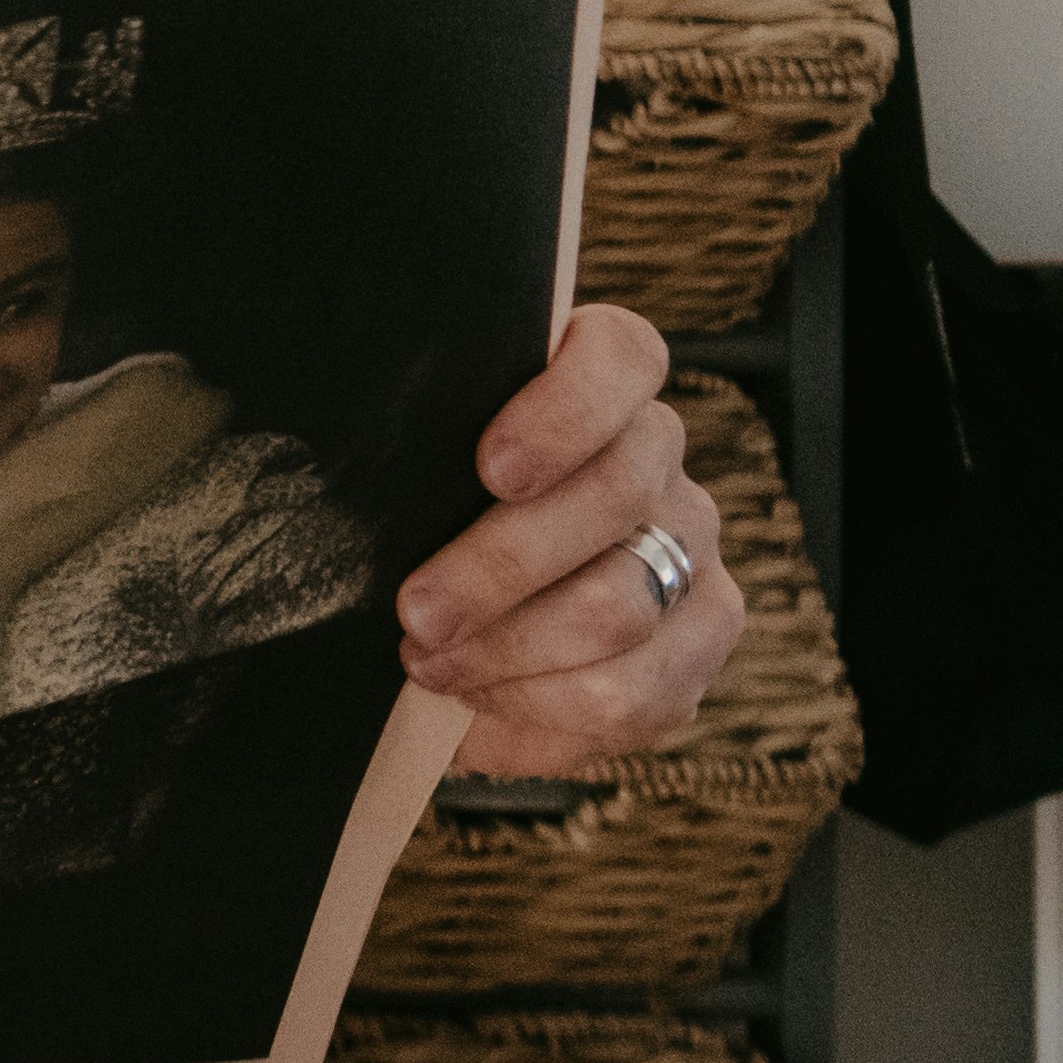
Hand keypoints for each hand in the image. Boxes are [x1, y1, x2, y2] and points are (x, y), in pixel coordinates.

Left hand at [394, 302, 741, 776]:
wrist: (449, 614)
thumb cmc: (422, 515)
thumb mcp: (414, 469)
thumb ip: (418, 452)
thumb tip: (361, 479)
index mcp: (602, 375)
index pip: (620, 358)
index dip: (566, 412)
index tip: (490, 468)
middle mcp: (658, 453)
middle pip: (613, 496)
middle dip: (501, 566)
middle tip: (417, 610)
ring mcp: (691, 546)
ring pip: (621, 604)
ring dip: (512, 647)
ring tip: (429, 660)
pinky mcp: (701, 639)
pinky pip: (638, 691)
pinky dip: (544, 704)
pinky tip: (479, 695)